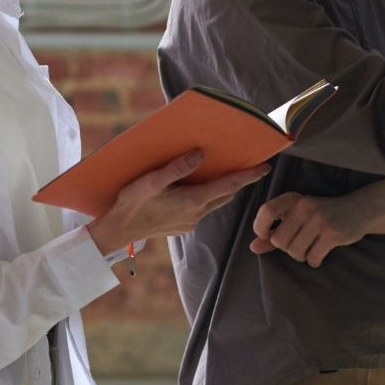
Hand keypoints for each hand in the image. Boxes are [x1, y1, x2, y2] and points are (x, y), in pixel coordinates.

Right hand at [87, 150, 269, 254]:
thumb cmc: (132, 203)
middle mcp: (196, 214)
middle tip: (247, 165)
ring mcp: (190, 222)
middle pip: (226, 195)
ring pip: (214, 203)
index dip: (248, 176)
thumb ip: (177, 168)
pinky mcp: (182, 226)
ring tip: (222, 173)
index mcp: (192, 201)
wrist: (119, 230)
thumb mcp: (151, 181)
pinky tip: (195, 188)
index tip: (265, 167)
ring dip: (221, 190)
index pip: (228, 186)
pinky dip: (205, 197)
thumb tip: (201, 154)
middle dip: (238, 182)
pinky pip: (201, 209)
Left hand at [250, 180, 384, 267]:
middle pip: (279, 240)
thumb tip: (253, 247)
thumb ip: (274, 231)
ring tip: (310, 248)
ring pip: (295, 251)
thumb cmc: (322, 214)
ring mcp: (319, 220)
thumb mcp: (297, 216)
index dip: (260, 227)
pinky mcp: (332, 234)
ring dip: (301, 256)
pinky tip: (319, 254)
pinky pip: (312, 257)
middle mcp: (304, 207)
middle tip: (297, 244)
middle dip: (286, 248)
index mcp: (292, 199)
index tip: (266, 236)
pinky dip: (313, 261)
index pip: (266, 211)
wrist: (358, 209)